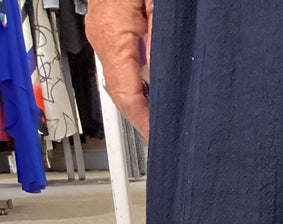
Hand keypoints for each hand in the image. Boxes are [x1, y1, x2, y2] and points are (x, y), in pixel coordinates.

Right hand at [85, 0, 152, 140]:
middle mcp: (103, 37)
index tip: (158, 137)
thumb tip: (163, 76)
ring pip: (122, 80)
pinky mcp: (113, 29)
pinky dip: (140, 83)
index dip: (143, 120)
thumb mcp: (161, 9)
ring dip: (142, 101)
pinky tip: (156, 94)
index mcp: (112, 35)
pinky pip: (124, 65)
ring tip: (162, 121)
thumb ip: (161, 43)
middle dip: (143, 116)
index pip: (124, 93)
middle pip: (121, 91)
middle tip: (164, 136)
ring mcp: (105, 34)